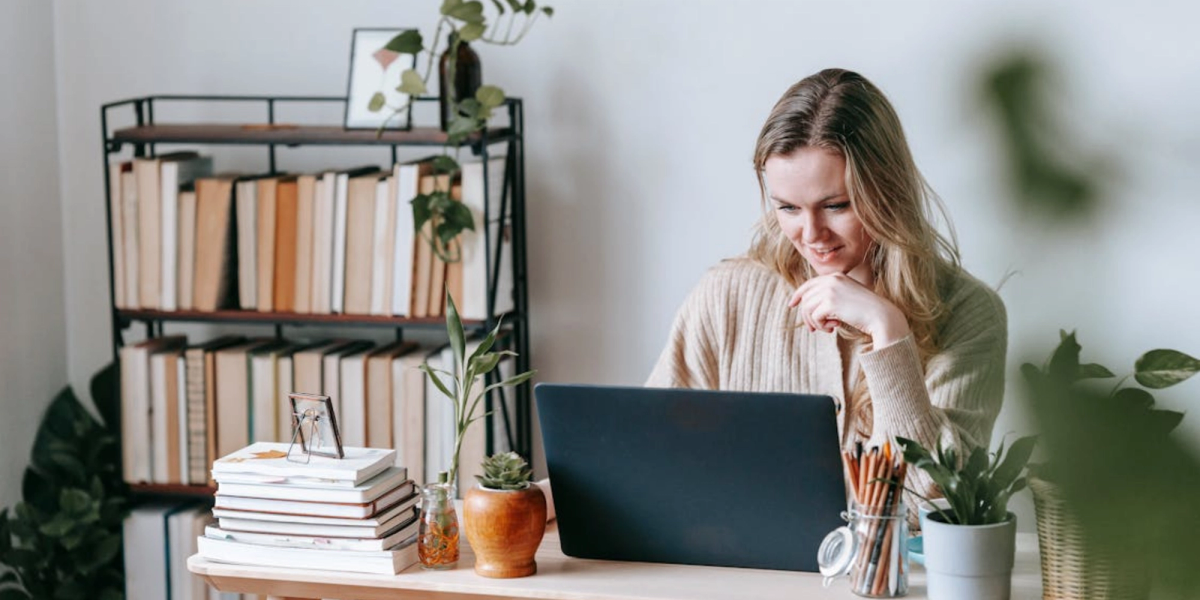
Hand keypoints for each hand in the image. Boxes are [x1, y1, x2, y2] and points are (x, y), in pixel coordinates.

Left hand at [788, 273, 910, 345]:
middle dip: (807, 316)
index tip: (792, 304)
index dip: (798, 294)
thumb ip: (831, 296)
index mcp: (836, 276)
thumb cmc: (866, 311)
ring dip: (815, 322)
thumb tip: (807, 305)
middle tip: (813, 329)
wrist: (881, 316)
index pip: (810, 284)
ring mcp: (830, 290)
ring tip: (827, 329)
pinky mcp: (830, 302)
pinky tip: (834, 328)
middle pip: (806, 298)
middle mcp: (831, 279)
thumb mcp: (848, 297)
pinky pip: (815, 317)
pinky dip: (821, 326)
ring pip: (807, 308)